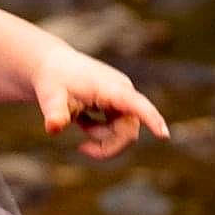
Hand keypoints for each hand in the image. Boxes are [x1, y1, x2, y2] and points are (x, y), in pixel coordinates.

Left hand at [33, 52, 169, 160]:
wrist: (53, 65)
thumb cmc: (53, 79)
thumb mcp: (50, 96)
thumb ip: (54, 113)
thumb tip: (53, 127)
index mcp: (111, 88)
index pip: (136, 105)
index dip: (151, 120)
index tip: (164, 135)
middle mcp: (122, 93)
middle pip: (129, 130)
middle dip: (108, 145)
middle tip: (82, 149)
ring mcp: (121, 99)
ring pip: (123, 131)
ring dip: (100, 137)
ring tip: (77, 122)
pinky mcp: (117, 105)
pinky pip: (116, 128)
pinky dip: (98, 132)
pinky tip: (81, 119)